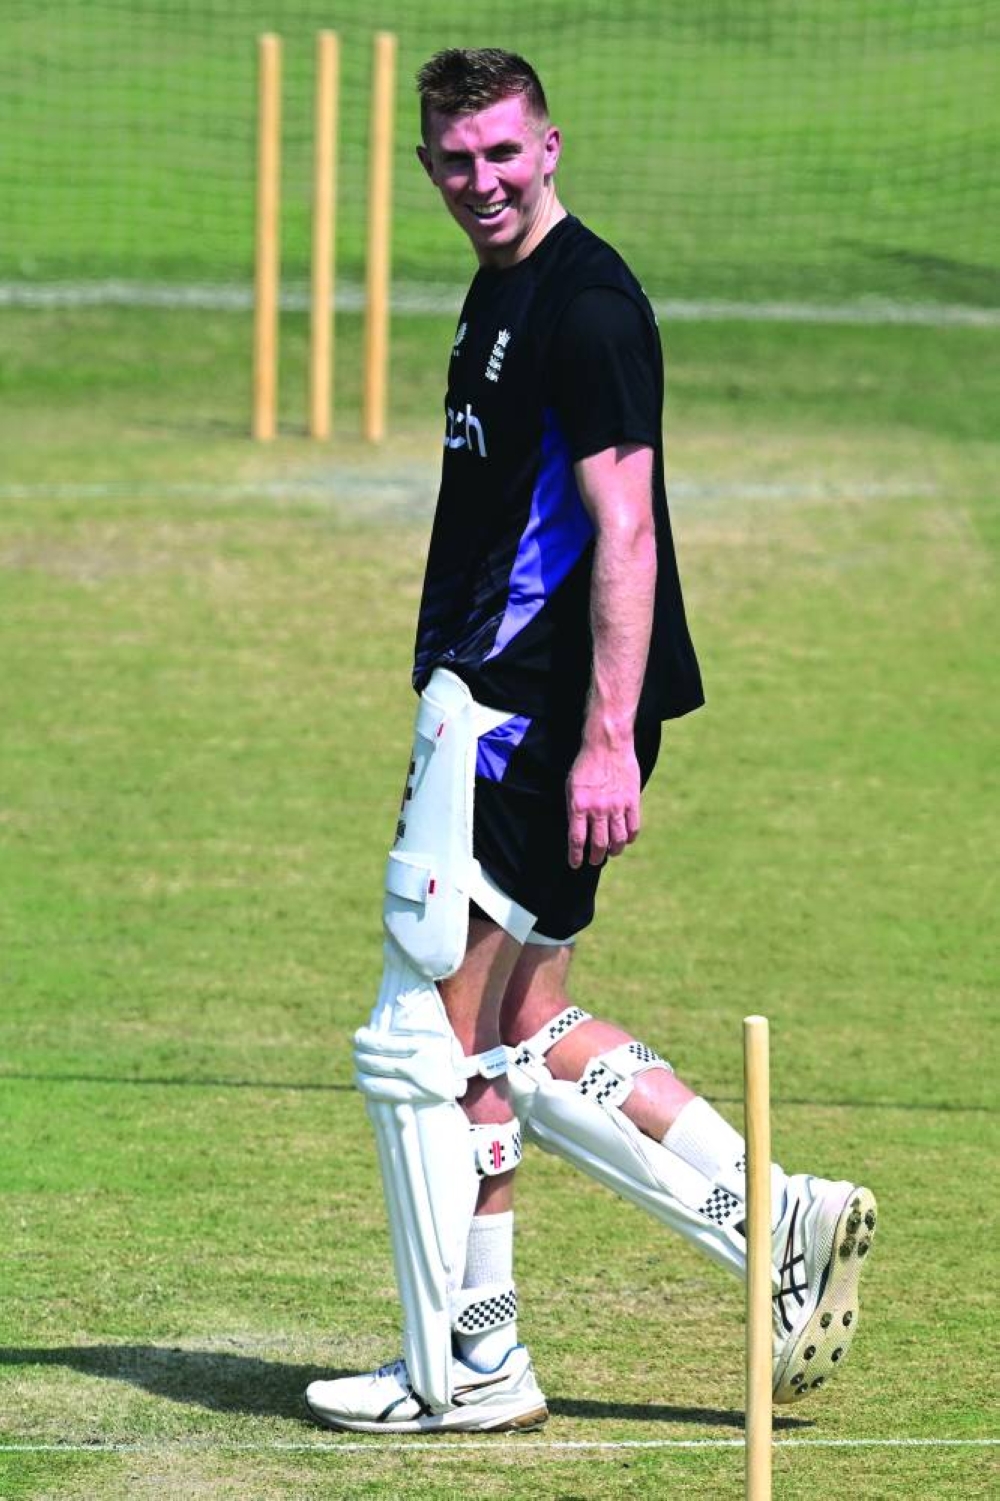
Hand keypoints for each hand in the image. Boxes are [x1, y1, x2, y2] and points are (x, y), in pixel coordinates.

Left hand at [566, 741, 641, 868]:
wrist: (607, 744)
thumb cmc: (586, 764)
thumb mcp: (571, 786)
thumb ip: (574, 809)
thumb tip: (577, 830)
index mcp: (578, 805)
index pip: (577, 839)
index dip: (576, 856)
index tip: (576, 864)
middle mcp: (597, 809)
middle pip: (598, 844)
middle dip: (596, 857)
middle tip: (595, 861)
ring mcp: (617, 806)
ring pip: (618, 839)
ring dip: (614, 850)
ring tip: (611, 852)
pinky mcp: (632, 801)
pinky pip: (633, 827)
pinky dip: (630, 838)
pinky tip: (626, 840)